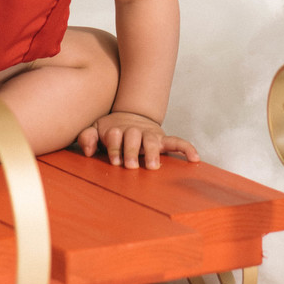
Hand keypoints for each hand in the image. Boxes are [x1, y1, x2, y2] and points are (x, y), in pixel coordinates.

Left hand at [77, 110, 199, 170]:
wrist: (128, 117)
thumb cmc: (110, 130)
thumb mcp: (95, 129)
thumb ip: (88, 137)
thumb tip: (88, 149)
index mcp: (118, 129)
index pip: (116, 136)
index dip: (115, 147)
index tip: (114, 160)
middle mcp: (135, 131)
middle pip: (134, 137)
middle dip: (132, 151)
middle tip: (130, 165)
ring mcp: (150, 135)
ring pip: (153, 141)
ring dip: (153, 152)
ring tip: (153, 166)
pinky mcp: (162, 140)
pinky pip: (177, 142)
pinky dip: (186, 148)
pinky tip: (194, 158)